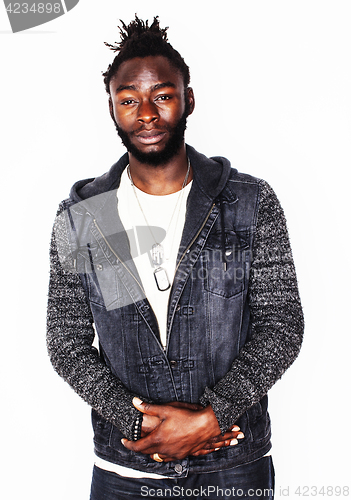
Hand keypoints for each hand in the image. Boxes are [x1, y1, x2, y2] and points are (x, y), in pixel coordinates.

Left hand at [122, 398, 242, 461]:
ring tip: (148, 444)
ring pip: (157, 456)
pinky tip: (164, 447)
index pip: (137, 447)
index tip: (124, 441)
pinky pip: (167, 457)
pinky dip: (162, 453)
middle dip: (138, 447)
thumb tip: (135, 402)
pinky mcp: (181, 455)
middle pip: (146, 452)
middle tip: (135, 441)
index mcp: (157, 439)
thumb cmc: (185, 417)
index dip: (128, 444)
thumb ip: (148, 408)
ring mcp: (173, 454)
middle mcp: (163, 449)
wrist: (204, 426)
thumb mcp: (165, 409)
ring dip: (150, 451)